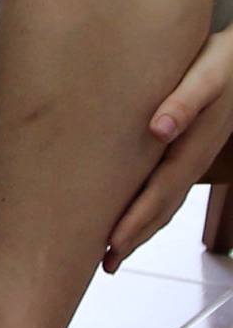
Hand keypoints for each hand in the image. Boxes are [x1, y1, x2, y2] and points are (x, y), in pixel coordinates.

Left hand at [105, 29, 232, 268]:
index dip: (136, 220)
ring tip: (114, 254)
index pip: (160, 193)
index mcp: (195, 146)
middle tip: (106, 265)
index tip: (112, 244)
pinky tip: (134, 214)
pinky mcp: (190, 150)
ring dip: (142, 229)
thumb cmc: (225, 62)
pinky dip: (151, 208)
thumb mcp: (208, 74)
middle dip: (135, 237)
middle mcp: (196, 158)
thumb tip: (158, 128)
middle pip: (163, 208)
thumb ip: (185, 100)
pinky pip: (169, 188)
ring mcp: (195, 158)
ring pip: (167, 202)